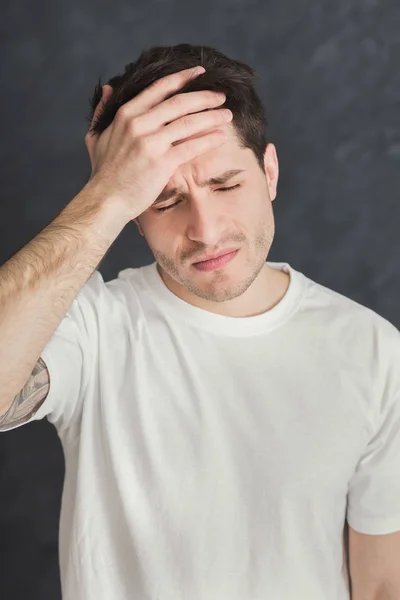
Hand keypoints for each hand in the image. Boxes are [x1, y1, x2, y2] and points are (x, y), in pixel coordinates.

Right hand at [84, 67, 232, 218]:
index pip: (159, 88)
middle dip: (204, 97)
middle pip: (179, 102)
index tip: (200, 73)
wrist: (106, 200)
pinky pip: (191, 146)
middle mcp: (139, 124)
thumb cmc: (103, 173)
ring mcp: (151, 142)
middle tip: (221, 95)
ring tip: (227, 115)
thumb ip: (103, 111)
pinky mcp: (162, 162)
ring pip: (189, 122)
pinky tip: (221, 137)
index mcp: (126, 114)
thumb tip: (108, 88)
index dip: (182, 78)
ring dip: (212, 116)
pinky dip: (209, 140)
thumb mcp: (96, 136)